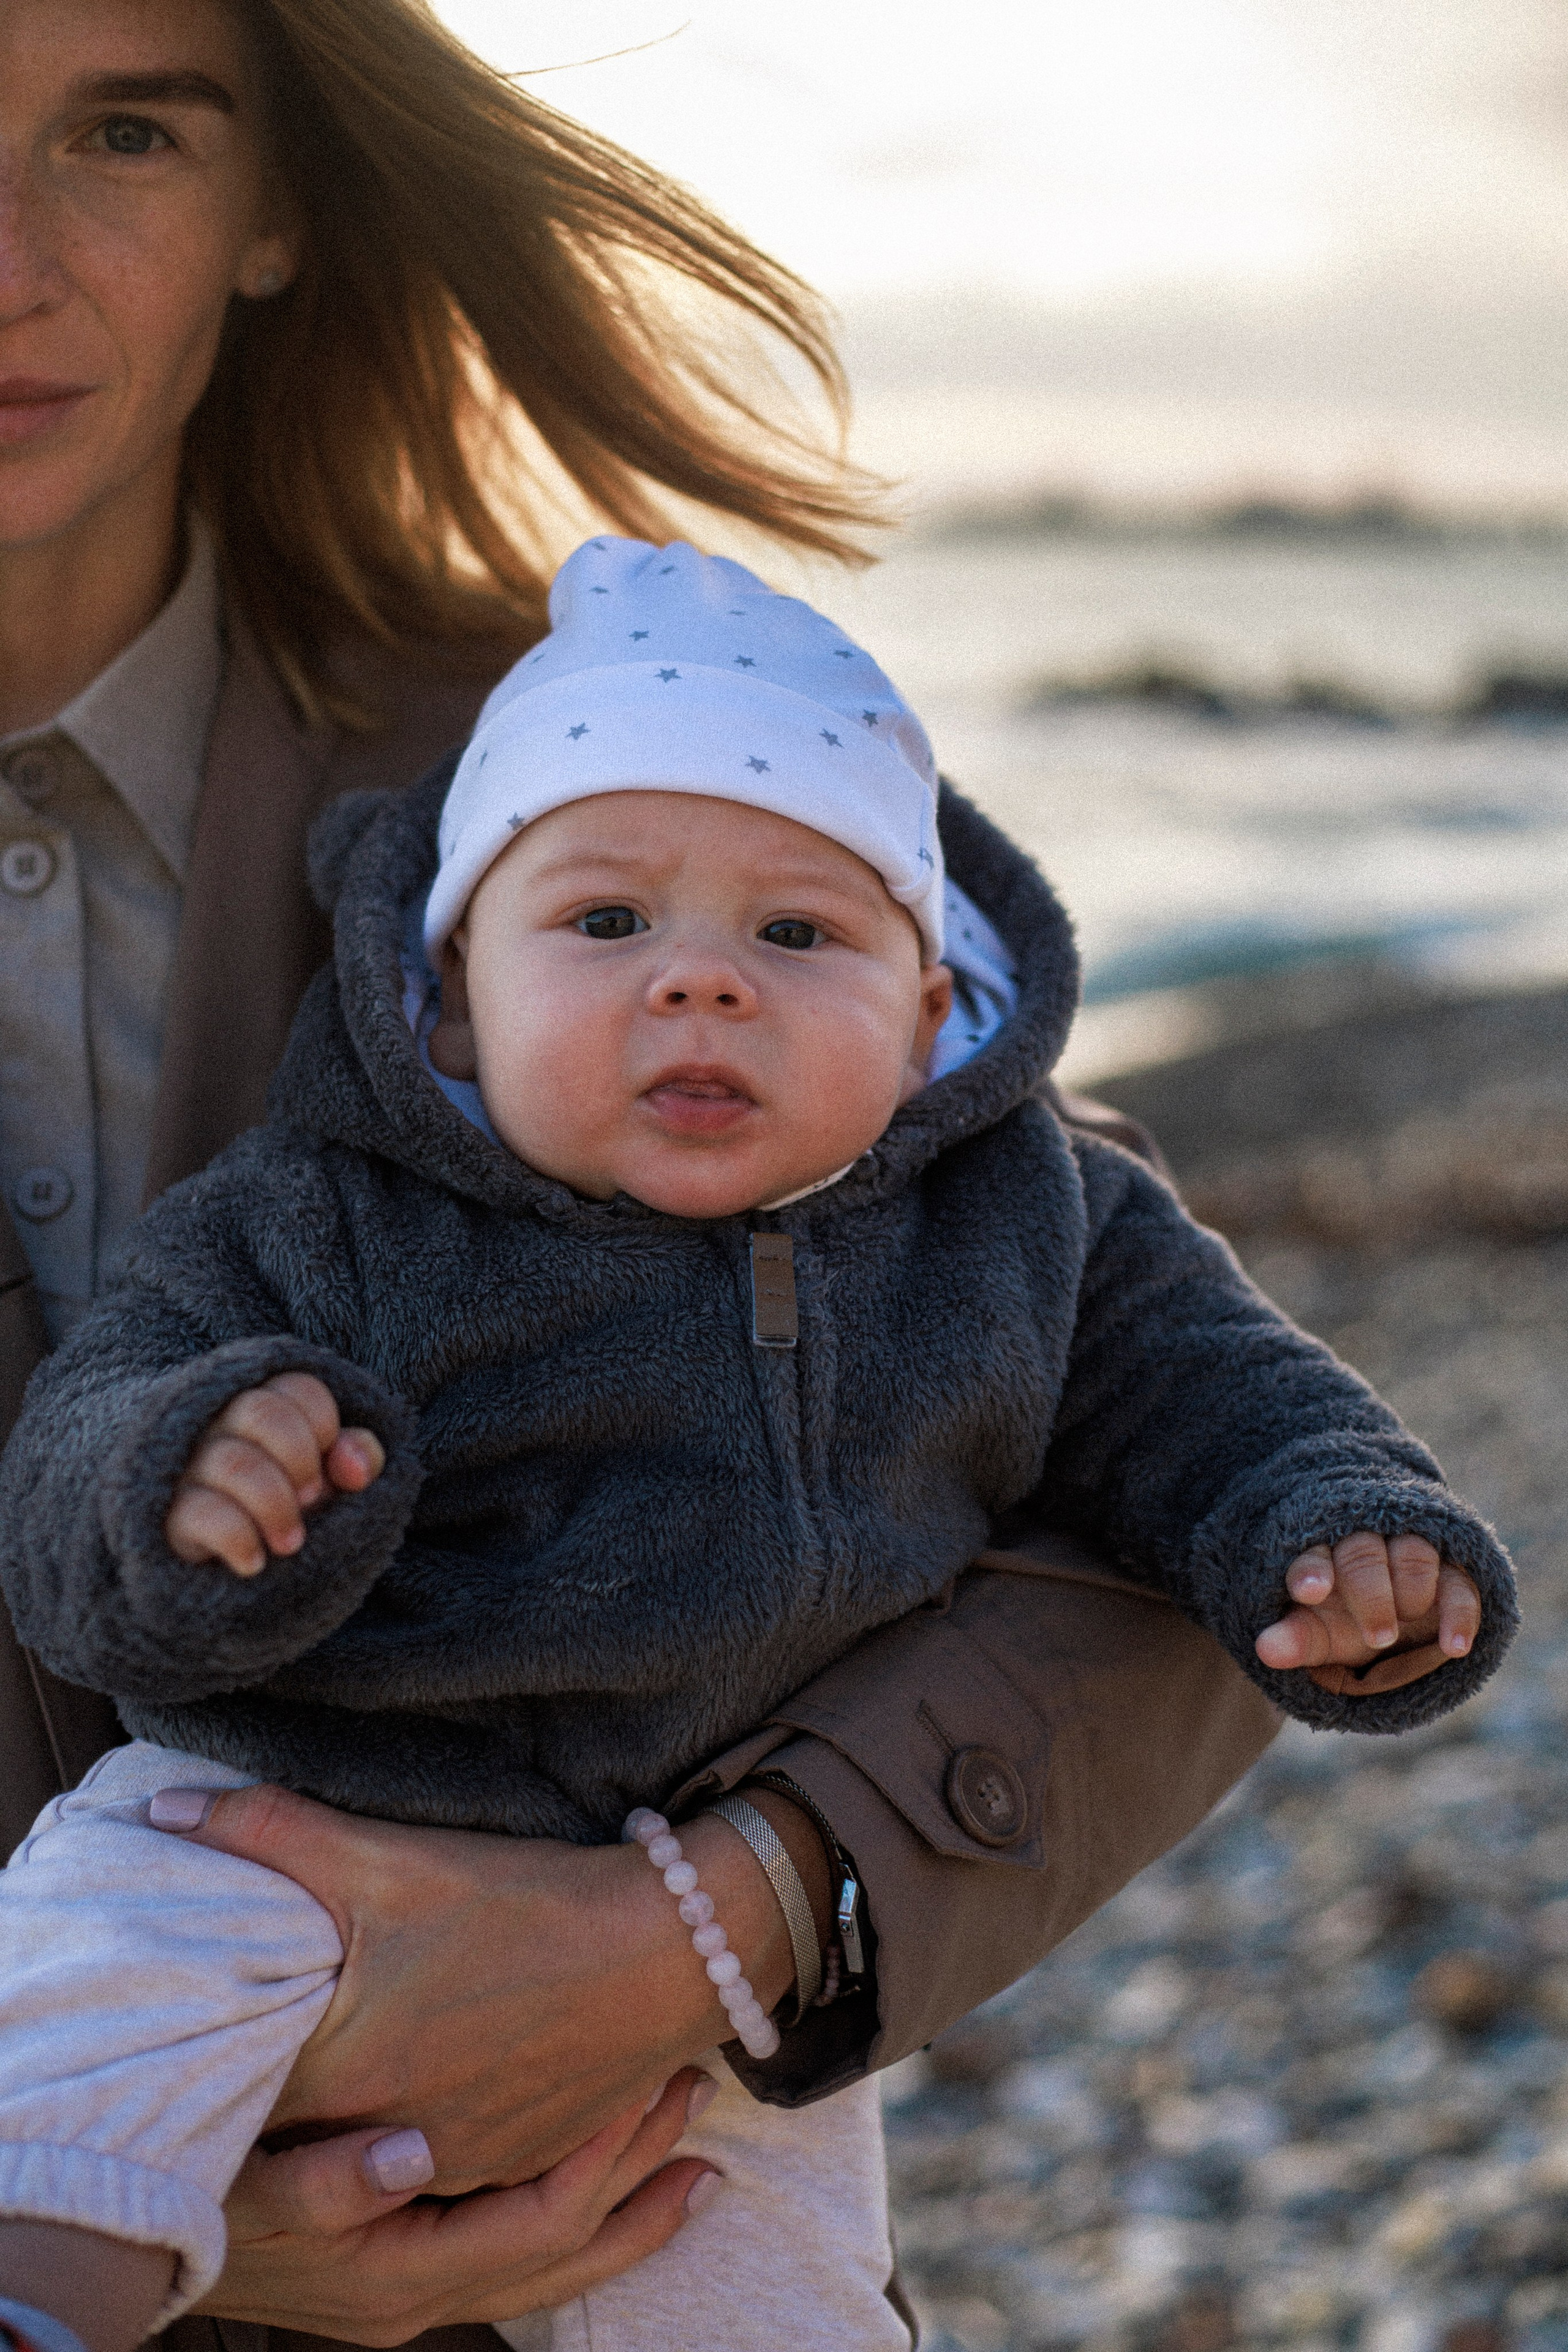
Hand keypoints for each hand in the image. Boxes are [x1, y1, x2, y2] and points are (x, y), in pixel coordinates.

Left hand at [153, 1784, 797, 2193]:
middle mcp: (395, 2141)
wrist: (669, 1951)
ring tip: (344, 2068)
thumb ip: (271, 1831)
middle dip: (274, 2107)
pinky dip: (419, 2134)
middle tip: (257, 2057)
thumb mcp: (393, 1857)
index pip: (239, 2100)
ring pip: (370, 2164)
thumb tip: (162, 1812)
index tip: (191, 2051)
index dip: (210, 2075)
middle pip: (300, 2141)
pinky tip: (430, 2077)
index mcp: (352, 2071)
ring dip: (348, 2130)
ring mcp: (459, 2162)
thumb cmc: (527, 1901)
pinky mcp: (513, 2161)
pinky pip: (440, 2167)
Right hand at [165, 1372, 384, 1576]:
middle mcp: (216, 1424)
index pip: (297, 1389)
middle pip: (260, 1412)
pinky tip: (255, 1562)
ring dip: (276, 1506)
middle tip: (311, 1499)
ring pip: (234, 1463)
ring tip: (291, 1542)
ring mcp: (186, 1466)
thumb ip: (357, 1459)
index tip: (324, 1466)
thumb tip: (357, 1467)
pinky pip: (203, 1512)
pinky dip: (239, 1539)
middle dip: (299, 1459)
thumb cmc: (283, 1505)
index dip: (324, 1427)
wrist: (216, 1571)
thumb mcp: (329, 1480)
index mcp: (259, 1404)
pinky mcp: (167, 1513)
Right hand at [198, 2080, 717, 2336]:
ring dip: (627, 2210)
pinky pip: (520, 2256)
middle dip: (643, 2179)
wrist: (136, 2247)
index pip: (545, 2216)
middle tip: (702, 2098)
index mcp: (406, 2270)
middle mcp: (426, 2297)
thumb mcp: (255, 2186)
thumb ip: (330, 2179)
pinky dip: (579, 2225)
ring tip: (698, 2159)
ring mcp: (419, 2294)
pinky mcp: (407, 2273)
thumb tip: (408, 2157)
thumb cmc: (205, 2198)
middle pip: (570, 2249)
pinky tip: (606, 2189)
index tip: (658, 2078)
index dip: (610, 2154)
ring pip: (554, 2264)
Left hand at [1255, 1531, 1480, 1694]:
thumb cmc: (1342, 1621)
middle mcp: (1366, 1544)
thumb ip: (1293, 1638)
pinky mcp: (1453, 1572)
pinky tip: (1453, 1647)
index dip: (1312, 1571)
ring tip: (1394, 1638)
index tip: (1310, 1591)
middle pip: (1365, 1554)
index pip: (1313, 1555)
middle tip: (1377, 1637)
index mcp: (1323, 1553)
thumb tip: (1264, 1651)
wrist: (1395, 1619)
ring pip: (1414, 1556)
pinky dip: (1459, 1615)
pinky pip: (1460, 1585)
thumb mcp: (1316, 1632)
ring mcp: (1412, 1553)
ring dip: (1410, 1593)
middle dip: (1370, 1594)